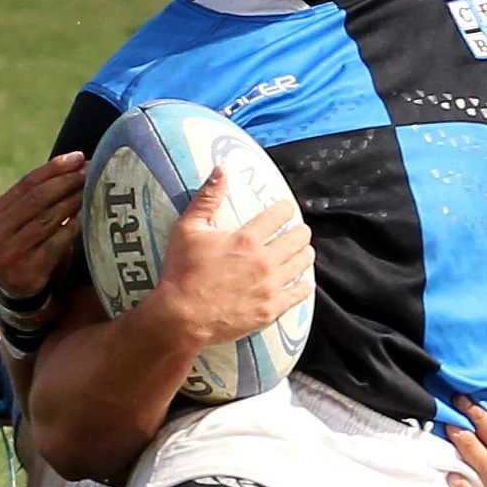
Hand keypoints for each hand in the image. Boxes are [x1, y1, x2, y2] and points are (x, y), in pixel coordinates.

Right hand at [0, 151, 86, 297]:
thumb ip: (37, 199)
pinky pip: (56, 242)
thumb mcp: (20, 222)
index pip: (27, 183)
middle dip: (67, 181)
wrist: (16, 293)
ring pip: (48, 218)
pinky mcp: (27, 270)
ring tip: (92, 189)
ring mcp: (9, 252)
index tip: (78, 157)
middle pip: (37, 198)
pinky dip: (73, 227)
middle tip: (90, 171)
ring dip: (73, 200)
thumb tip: (76, 164)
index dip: (54, 168)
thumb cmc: (26, 247)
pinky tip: (86, 216)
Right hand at [144, 167, 313, 346]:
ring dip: (304, 254)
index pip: (279, 214)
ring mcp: (270, 287)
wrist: (182, 317)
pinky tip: (304, 281)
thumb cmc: (182, 272)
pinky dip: (304, 285)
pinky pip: (299, 294)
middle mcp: (264, 261)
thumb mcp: (187, 229)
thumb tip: (221, 169)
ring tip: (302, 252)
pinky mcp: (271, 310)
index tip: (285, 209)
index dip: (285, 208)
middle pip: (297, 238)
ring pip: (301, 264)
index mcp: (247, 239)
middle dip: (300, 231)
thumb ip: (207, 198)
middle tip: (298, 231)